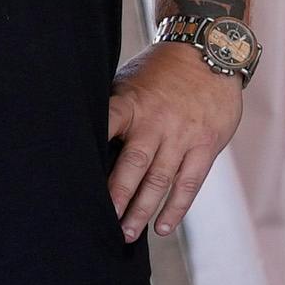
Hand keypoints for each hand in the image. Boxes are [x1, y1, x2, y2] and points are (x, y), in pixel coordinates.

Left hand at [105, 47, 248, 238]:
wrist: (211, 51)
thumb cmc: (162, 71)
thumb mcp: (130, 81)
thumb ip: (114, 111)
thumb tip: (86, 144)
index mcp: (129, 103)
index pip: (104, 130)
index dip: (89, 156)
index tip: (74, 184)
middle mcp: (155, 122)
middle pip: (132, 166)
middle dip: (116, 198)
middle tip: (102, 224)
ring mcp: (183, 135)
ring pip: (160, 180)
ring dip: (142, 210)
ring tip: (127, 234)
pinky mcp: (206, 144)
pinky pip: (189, 182)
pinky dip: (176, 207)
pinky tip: (162, 226)